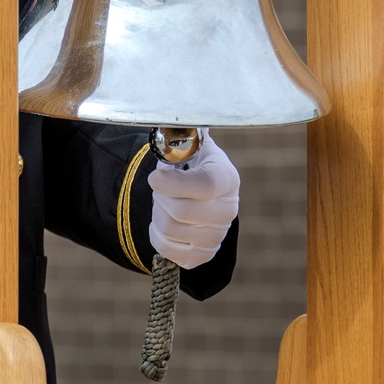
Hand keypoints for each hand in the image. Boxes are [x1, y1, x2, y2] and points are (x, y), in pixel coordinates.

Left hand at [147, 134, 238, 269]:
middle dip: (160, 197)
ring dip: (157, 214)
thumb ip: (179, 135)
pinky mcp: (203, 255)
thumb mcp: (187, 145)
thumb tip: (167, 129)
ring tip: (163, 202)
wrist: (197, 195)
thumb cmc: (189, 165)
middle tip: (159, 187)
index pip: (205, 185)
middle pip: (182, 212)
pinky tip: (164, 221)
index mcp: (226, 178)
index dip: (173, 183)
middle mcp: (228, 210)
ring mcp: (218, 235)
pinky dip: (157, 235)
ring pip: (171, 230)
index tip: (154, 177)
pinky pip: (168, 250)